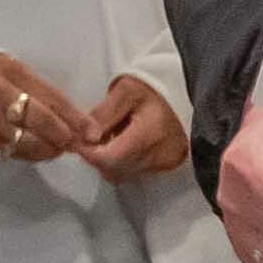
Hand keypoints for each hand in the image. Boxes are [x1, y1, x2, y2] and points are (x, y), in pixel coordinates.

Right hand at [0, 50, 90, 163]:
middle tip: (74, 145)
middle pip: (36, 120)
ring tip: (57, 149)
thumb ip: (42, 93)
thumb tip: (78, 121)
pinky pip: (6, 151)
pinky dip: (25, 154)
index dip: (74, 117)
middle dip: (61, 136)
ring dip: (46, 150)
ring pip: (22, 142)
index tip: (92, 133)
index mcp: (8, 70)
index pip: (49, 96)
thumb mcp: (15, 74)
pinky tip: (35, 151)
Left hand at [70, 74, 192, 185]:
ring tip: (110, 137)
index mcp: (149, 133)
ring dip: (108, 161)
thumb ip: (103, 114)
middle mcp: (159, 154)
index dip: (88, 153)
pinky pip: (134, 172)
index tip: (78, 141)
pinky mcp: (167, 165)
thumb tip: (87, 138)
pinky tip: (124, 144)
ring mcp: (165, 163)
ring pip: (122, 174)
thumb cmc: (153, 88)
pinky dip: (122, 162)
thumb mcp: (124, 90)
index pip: (109, 158)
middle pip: (113, 170)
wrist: (183, 91)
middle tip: (90, 137)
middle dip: (96, 157)